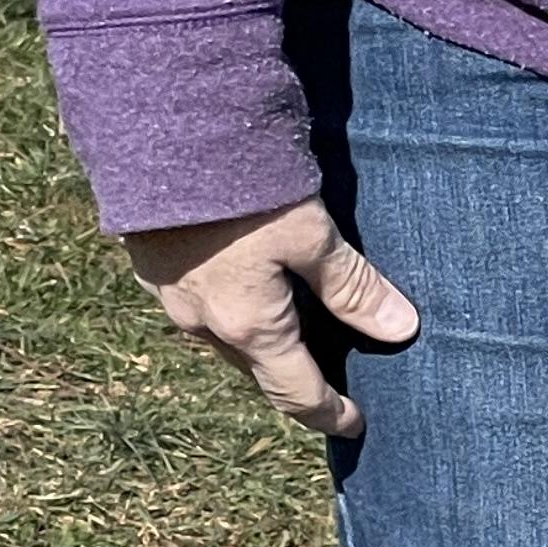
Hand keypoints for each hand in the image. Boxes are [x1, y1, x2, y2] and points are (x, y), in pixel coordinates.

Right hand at [120, 199, 420, 439]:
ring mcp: (166, 293)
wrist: (152, 123)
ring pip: (222, 337)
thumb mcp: (310, 232)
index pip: (295, 394)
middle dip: (293, 379)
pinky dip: (227, 307)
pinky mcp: (146, 258)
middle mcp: (201, 323)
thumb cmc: (238, 181)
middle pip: (257, 370)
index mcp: (248, 328)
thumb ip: (353, 285)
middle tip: (327, 376)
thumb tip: (401, 328)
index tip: (353, 423)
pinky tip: (243, 282)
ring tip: (289, 328)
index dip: (328, 413)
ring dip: (257, 342)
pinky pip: (194, 301)